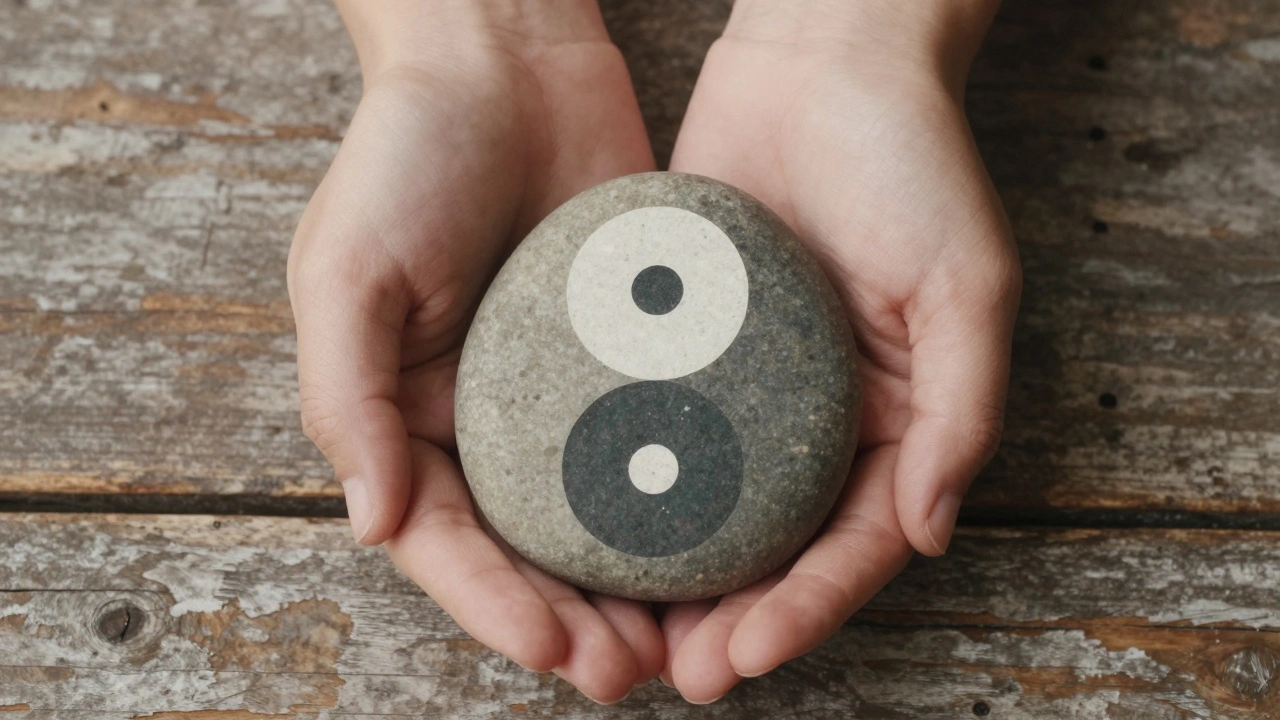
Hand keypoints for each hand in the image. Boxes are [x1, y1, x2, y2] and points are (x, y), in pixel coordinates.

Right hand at [286, 0, 661, 701]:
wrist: (503, 58)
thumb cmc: (405, 155)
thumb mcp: (345, 269)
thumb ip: (348, 397)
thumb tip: (374, 522)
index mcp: (406, 413)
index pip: (446, 538)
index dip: (494, 604)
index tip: (557, 648)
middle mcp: (485, 416)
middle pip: (526, 547)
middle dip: (572, 617)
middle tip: (634, 667)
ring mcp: (562, 391)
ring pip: (597, 514)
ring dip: (633, 582)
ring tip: (682, 634)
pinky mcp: (629, 352)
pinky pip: (654, 439)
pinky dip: (678, 497)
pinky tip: (721, 536)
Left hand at [658, 0, 1020, 700]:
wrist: (822, 59)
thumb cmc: (911, 159)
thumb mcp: (968, 282)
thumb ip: (960, 412)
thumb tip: (931, 534)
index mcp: (895, 418)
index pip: (854, 543)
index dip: (806, 610)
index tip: (748, 656)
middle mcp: (817, 415)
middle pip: (773, 545)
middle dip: (730, 618)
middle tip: (673, 671)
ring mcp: (745, 384)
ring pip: (705, 507)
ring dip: (669, 577)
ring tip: (618, 631)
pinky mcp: (683, 344)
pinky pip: (652, 428)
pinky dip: (625, 485)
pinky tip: (582, 527)